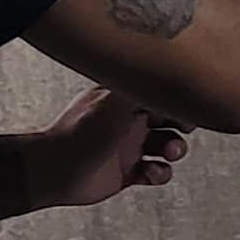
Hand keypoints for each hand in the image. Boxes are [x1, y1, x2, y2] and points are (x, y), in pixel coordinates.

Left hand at [27, 87, 190, 209]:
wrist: (54, 170)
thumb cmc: (80, 133)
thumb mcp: (115, 100)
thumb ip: (142, 84)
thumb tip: (166, 65)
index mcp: (124, 99)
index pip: (160, 91)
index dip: (177, 98)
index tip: (186, 104)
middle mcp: (128, 121)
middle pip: (171, 118)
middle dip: (182, 125)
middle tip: (181, 130)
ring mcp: (128, 147)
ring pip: (167, 147)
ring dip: (175, 151)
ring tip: (167, 154)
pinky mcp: (127, 172)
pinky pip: (156, 172)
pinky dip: (160, 174)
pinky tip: (151, 173)